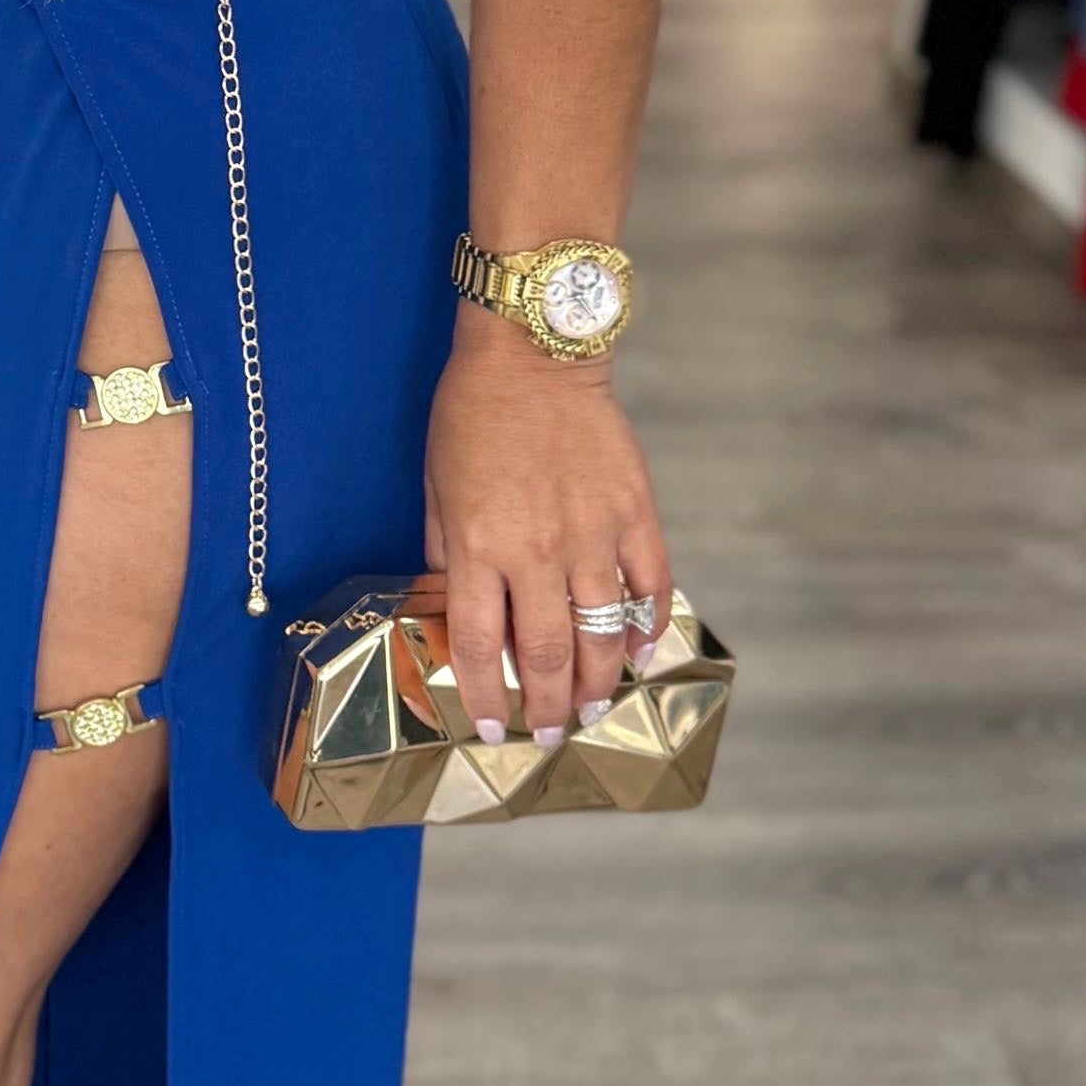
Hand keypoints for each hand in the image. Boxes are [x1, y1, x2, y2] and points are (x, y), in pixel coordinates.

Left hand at [421, 318, 670, 747]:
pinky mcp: (633, 511)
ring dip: (601, 682)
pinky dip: (647, 625)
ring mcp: (592, 532)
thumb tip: (457, 608)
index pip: (481, 648)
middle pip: (547, 654)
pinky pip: (649, 584)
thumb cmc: (472, 413)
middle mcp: (536, 551)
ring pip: (603, 631)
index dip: (486, 700)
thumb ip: (446, 552)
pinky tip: (640, 653)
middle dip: (550, 708)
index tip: (493, 730)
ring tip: (596, 709)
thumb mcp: (436, 486)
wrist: (533, 350)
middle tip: (553, 735)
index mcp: (477, 546)